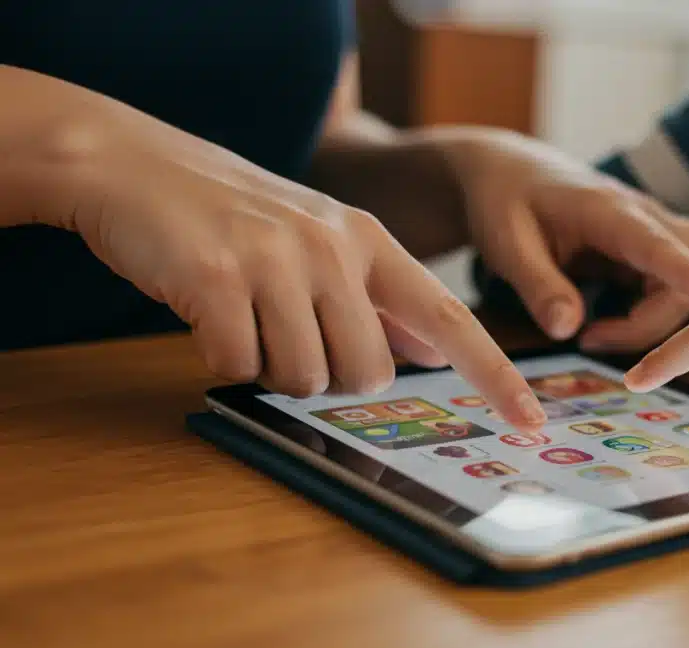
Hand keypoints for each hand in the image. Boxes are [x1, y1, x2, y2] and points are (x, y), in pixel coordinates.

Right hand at [20, 70, 544, 429]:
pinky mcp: (216, 278)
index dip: (492, 374)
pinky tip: (207, 310)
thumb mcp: (323, 242)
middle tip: (287, 330)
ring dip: (270, 366)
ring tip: (245, 312)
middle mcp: (334, 248)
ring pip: (302, 379)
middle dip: (329, 376)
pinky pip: (236, 367)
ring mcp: (276, 260)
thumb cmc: (238, 216)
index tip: (530, 421)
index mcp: (368, 241)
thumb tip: (433, 355)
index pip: (449, 317)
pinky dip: (220, 356)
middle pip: (366, 374)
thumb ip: (380, 298)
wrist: (138, 166)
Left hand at [445, 129, 688, 342]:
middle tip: (592, 339)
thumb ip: (538, 285)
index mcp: (610, 211)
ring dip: (659, 323)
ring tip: (594, 335)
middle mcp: (645, 219)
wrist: (507, 170)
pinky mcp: (650, 252)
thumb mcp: (506, 243)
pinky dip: (653, 318)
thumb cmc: (503, 200)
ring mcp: (653, 235)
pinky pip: (676, 290)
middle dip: (660, 323)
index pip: (662, 244)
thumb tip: (567, 331)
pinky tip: (604, 326)